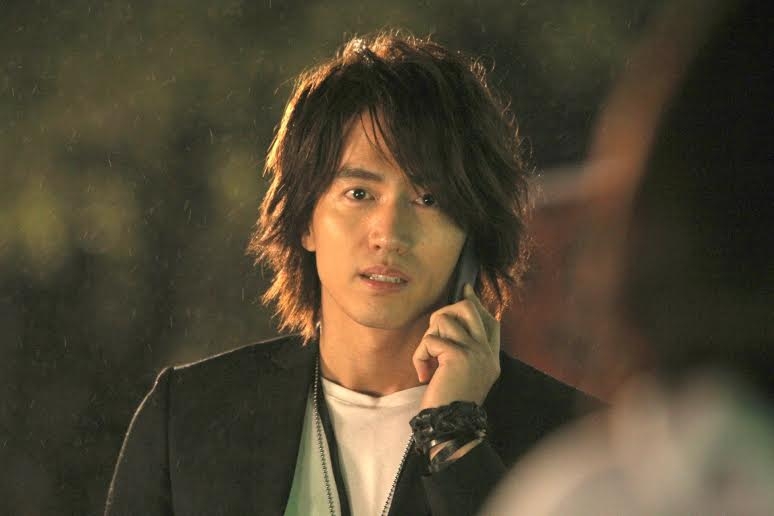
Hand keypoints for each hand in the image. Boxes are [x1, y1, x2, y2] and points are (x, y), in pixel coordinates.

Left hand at [413, 283, 500, 409]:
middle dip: (445, 314)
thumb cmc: (450, 404)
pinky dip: (420, 355)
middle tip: (433, 334)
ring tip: (428, 360)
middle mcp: (487, 352)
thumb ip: (464, 351)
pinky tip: (424, 374)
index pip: (489, 320)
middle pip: (469, 309)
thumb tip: (452, 324)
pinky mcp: (458, 355)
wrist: (451, 426)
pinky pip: (431, 340)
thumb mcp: (465, 375)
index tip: (465, 290)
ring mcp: (475, 352)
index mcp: (491, 358)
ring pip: (445, 318)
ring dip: (428, 337)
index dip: (476, 303)